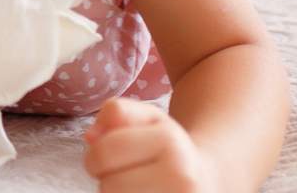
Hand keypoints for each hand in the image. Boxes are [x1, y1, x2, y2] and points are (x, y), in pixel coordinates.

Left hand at [83, 97, 217, 192]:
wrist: (204, 179)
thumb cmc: (165, 146)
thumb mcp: (145, 117)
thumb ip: (115, 112)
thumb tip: (91, 138)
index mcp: (170, 142)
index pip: (103, 154)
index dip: (95, 154)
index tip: (111, 156)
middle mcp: (182, 177)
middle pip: (109, 187)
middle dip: (107, 179)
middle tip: (125, 174)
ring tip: (135, 186)